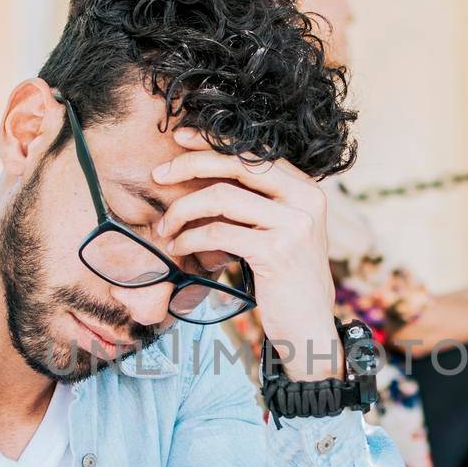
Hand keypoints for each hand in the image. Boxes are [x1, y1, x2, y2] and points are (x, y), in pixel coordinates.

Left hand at [154, 129, 338, 379]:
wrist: (310, 327)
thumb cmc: (286, 280)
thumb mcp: (282, 232)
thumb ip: (260, 204)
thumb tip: (206, 176)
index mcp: (306, 188)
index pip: (254, 152)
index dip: (212, 143)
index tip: (179, 139)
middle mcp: (305, 199)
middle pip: (236, 165)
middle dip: (190, 165)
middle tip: (158, 176)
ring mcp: (293, 224)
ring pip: (221, 198)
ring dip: (183, 210)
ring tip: (166, 226)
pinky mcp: (276, 251)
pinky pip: (218, 233)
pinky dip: (190, 239)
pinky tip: (178, 247)